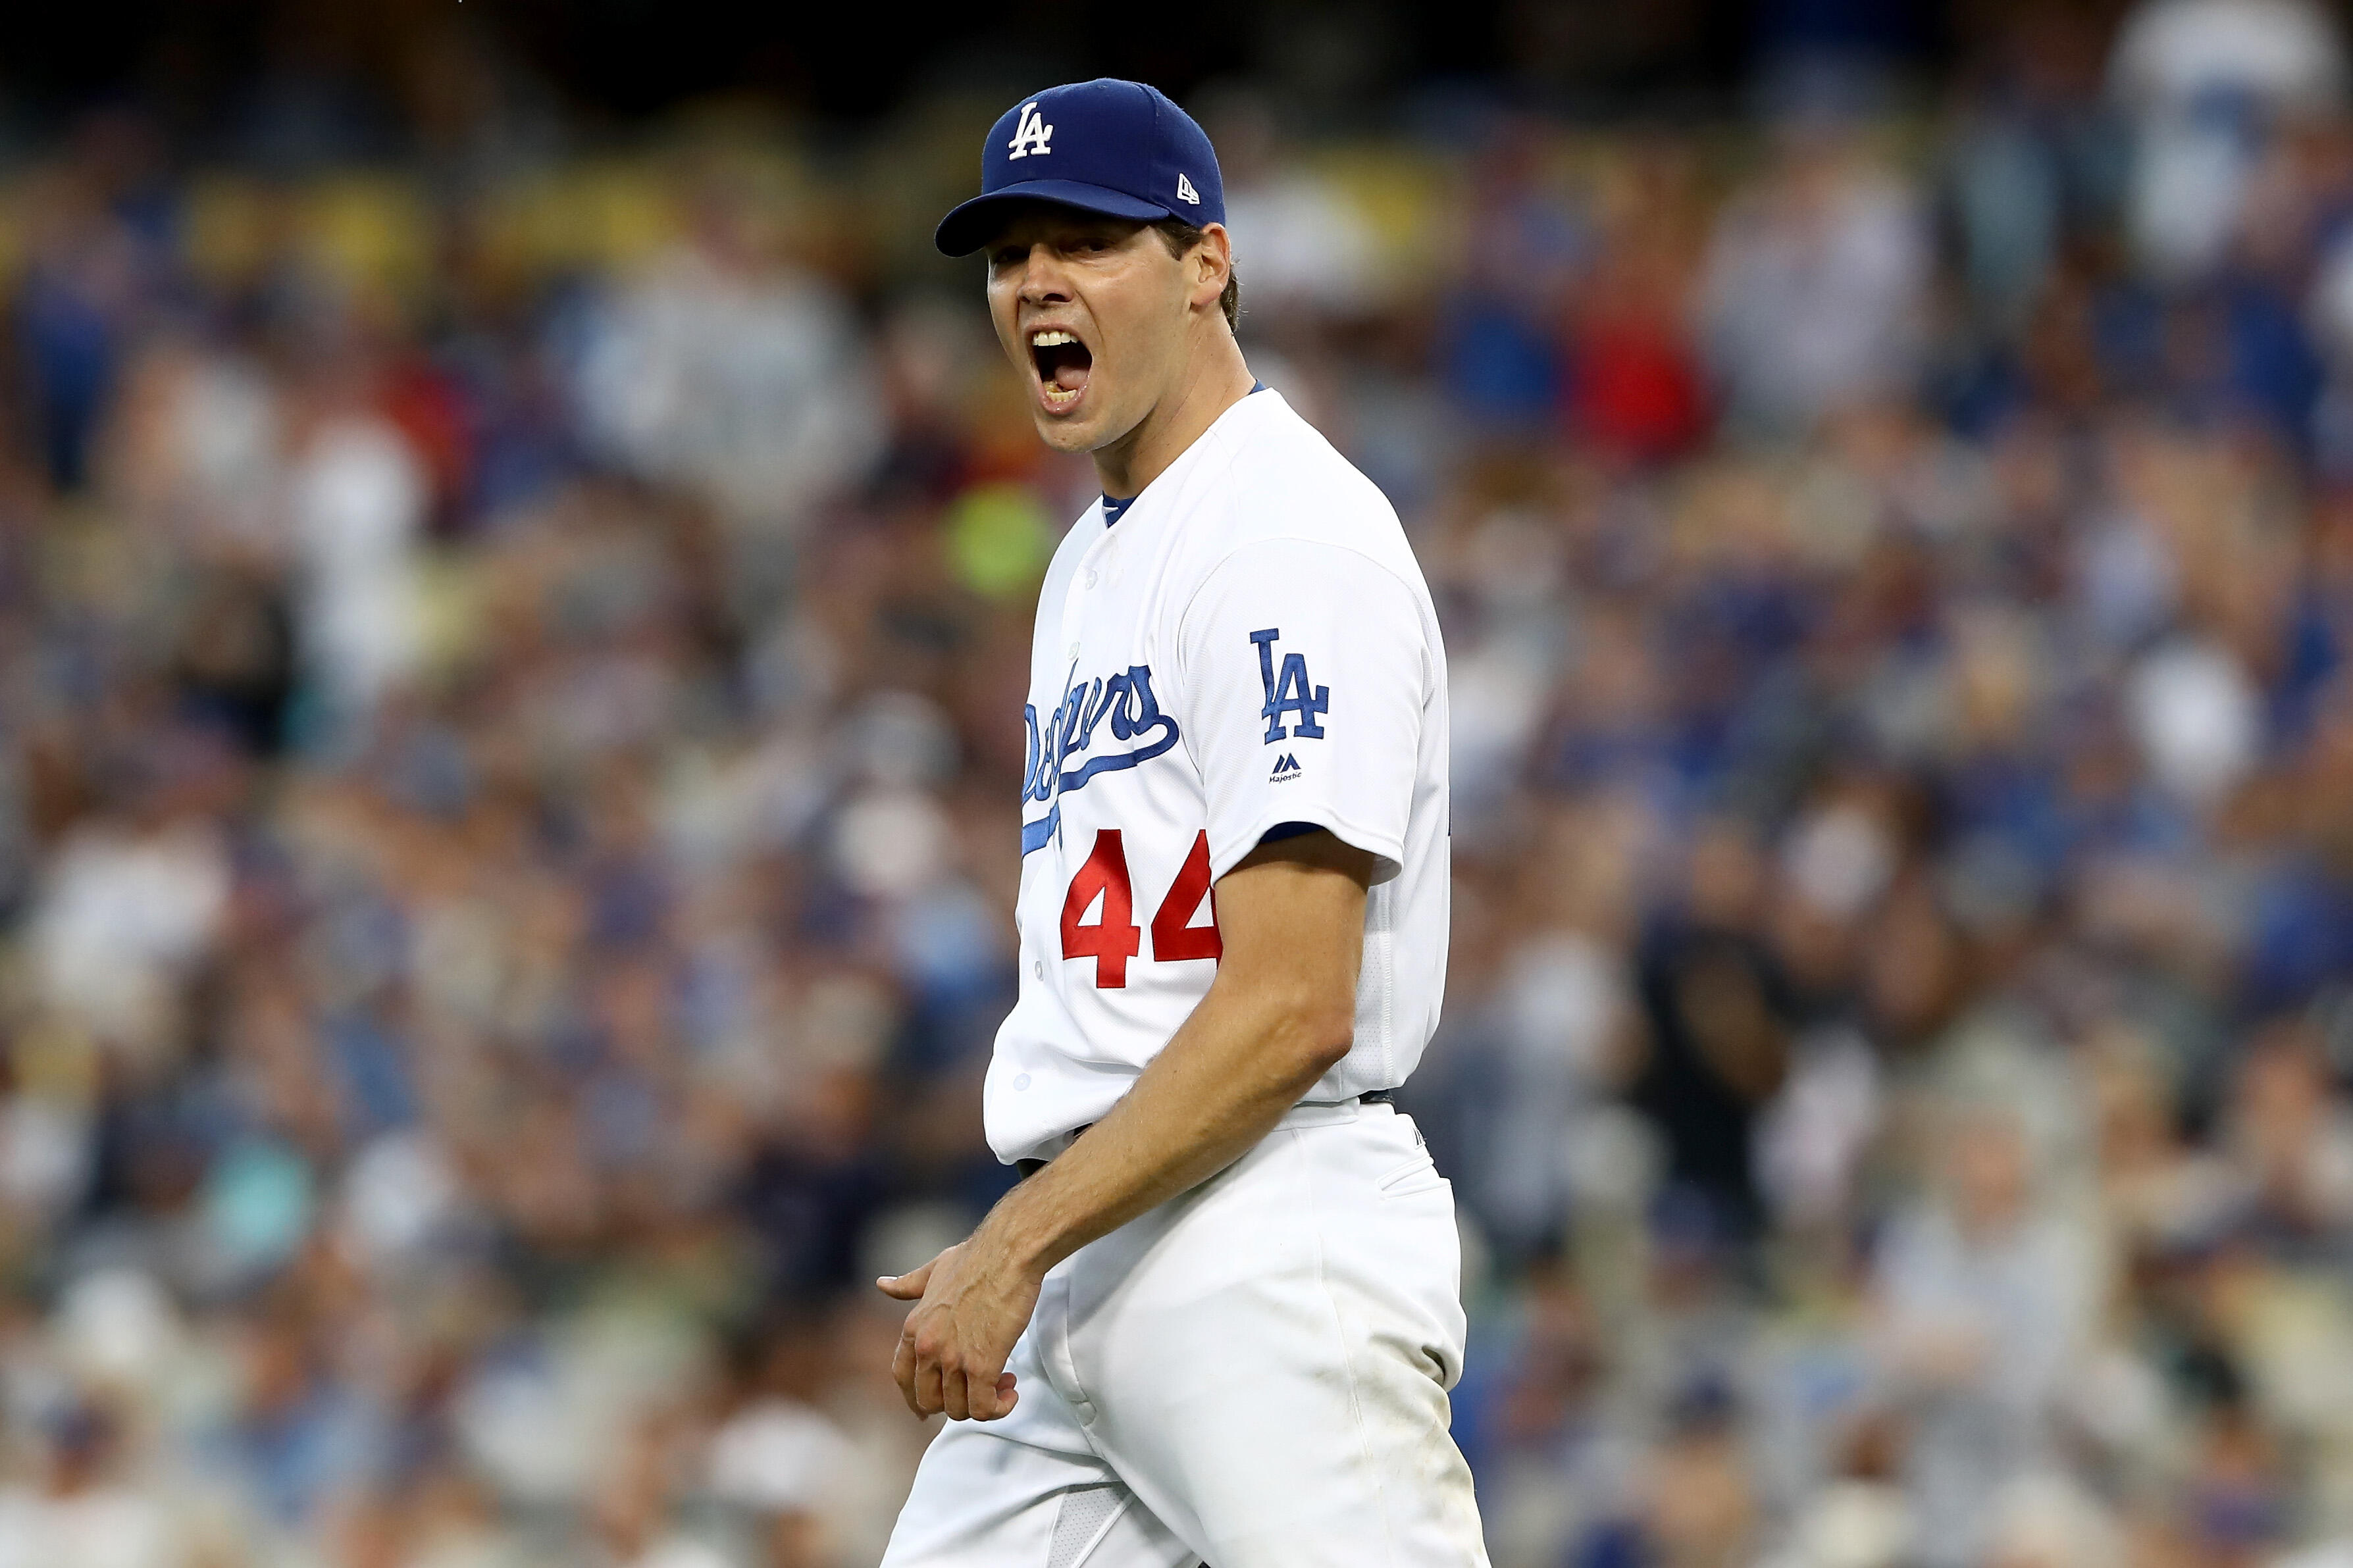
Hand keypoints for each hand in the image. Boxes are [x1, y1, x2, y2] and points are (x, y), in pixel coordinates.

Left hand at [878, 1235, 1043, 1420]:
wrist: (1007, 1253)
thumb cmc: (976, 1258)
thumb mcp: (934, 1270)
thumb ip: (908, 1285)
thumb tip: (882, 1284)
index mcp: (914, 1328)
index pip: (902, 1378)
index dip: (914, 1398)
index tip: (928, 1409)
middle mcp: (928, 1348)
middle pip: (929, 1401)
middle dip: (954, 1402)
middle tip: (978, 1388)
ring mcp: (954, 1359)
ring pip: (958, 1409)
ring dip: (981, 1404)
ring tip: (1002, 1384)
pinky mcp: (983, 1365)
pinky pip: (983, 1408)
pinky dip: (998, 1408)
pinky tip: (1010, 1391)